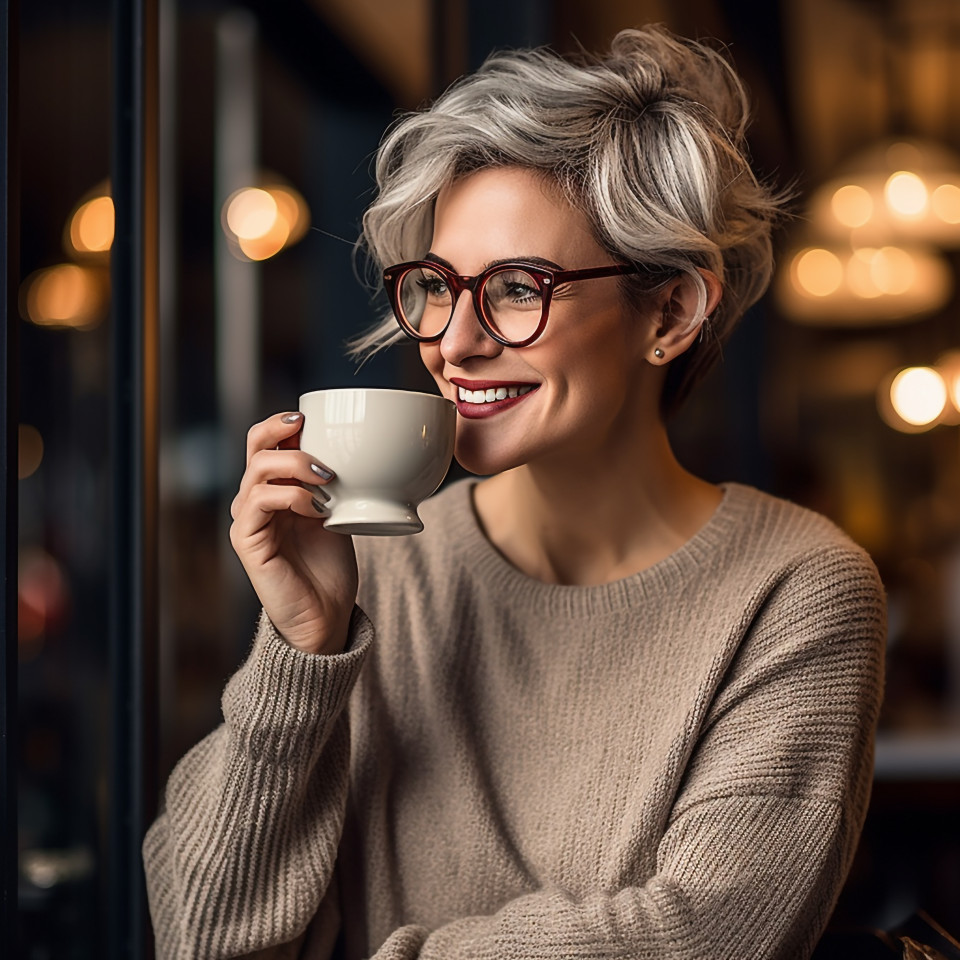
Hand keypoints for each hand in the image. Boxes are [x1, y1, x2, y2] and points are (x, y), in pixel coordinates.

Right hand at [229, 412, 357, 654]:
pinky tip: (316, 508)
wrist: (324, 615)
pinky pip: (258, 500)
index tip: (312, 417)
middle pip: (255, 444)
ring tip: (327, 479)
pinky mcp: (246, 540)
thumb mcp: (339, 512)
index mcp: (276, 488)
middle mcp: (256, 498)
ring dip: (296, 464)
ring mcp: (248, 518)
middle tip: (310, 430)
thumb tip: (359, 445)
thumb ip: (335, 482)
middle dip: (281, 428)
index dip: (285, 423)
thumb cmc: (331, 566)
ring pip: (258, 468)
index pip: (269, 441)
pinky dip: (290, 495)